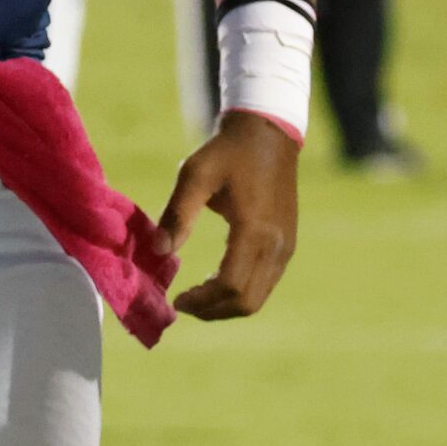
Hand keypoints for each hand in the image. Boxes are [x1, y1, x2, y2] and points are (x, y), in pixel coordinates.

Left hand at [159, 109, 298, 319]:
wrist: (267, 134)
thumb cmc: (228, 152)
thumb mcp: (195, 173)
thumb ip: (177, 213)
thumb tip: (159, 252)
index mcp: (253, 229)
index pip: (229, 285)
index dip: (202, 301)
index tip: (177, 299)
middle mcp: (275, 244)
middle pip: (246, 301)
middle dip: (213, 311)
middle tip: (185, 305)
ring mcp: (285, 247)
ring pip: (258, 298)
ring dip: (227, 305)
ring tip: (198, 297)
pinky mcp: (287, 244)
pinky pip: (266, 283)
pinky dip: (241, 292)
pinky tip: (218, 280)